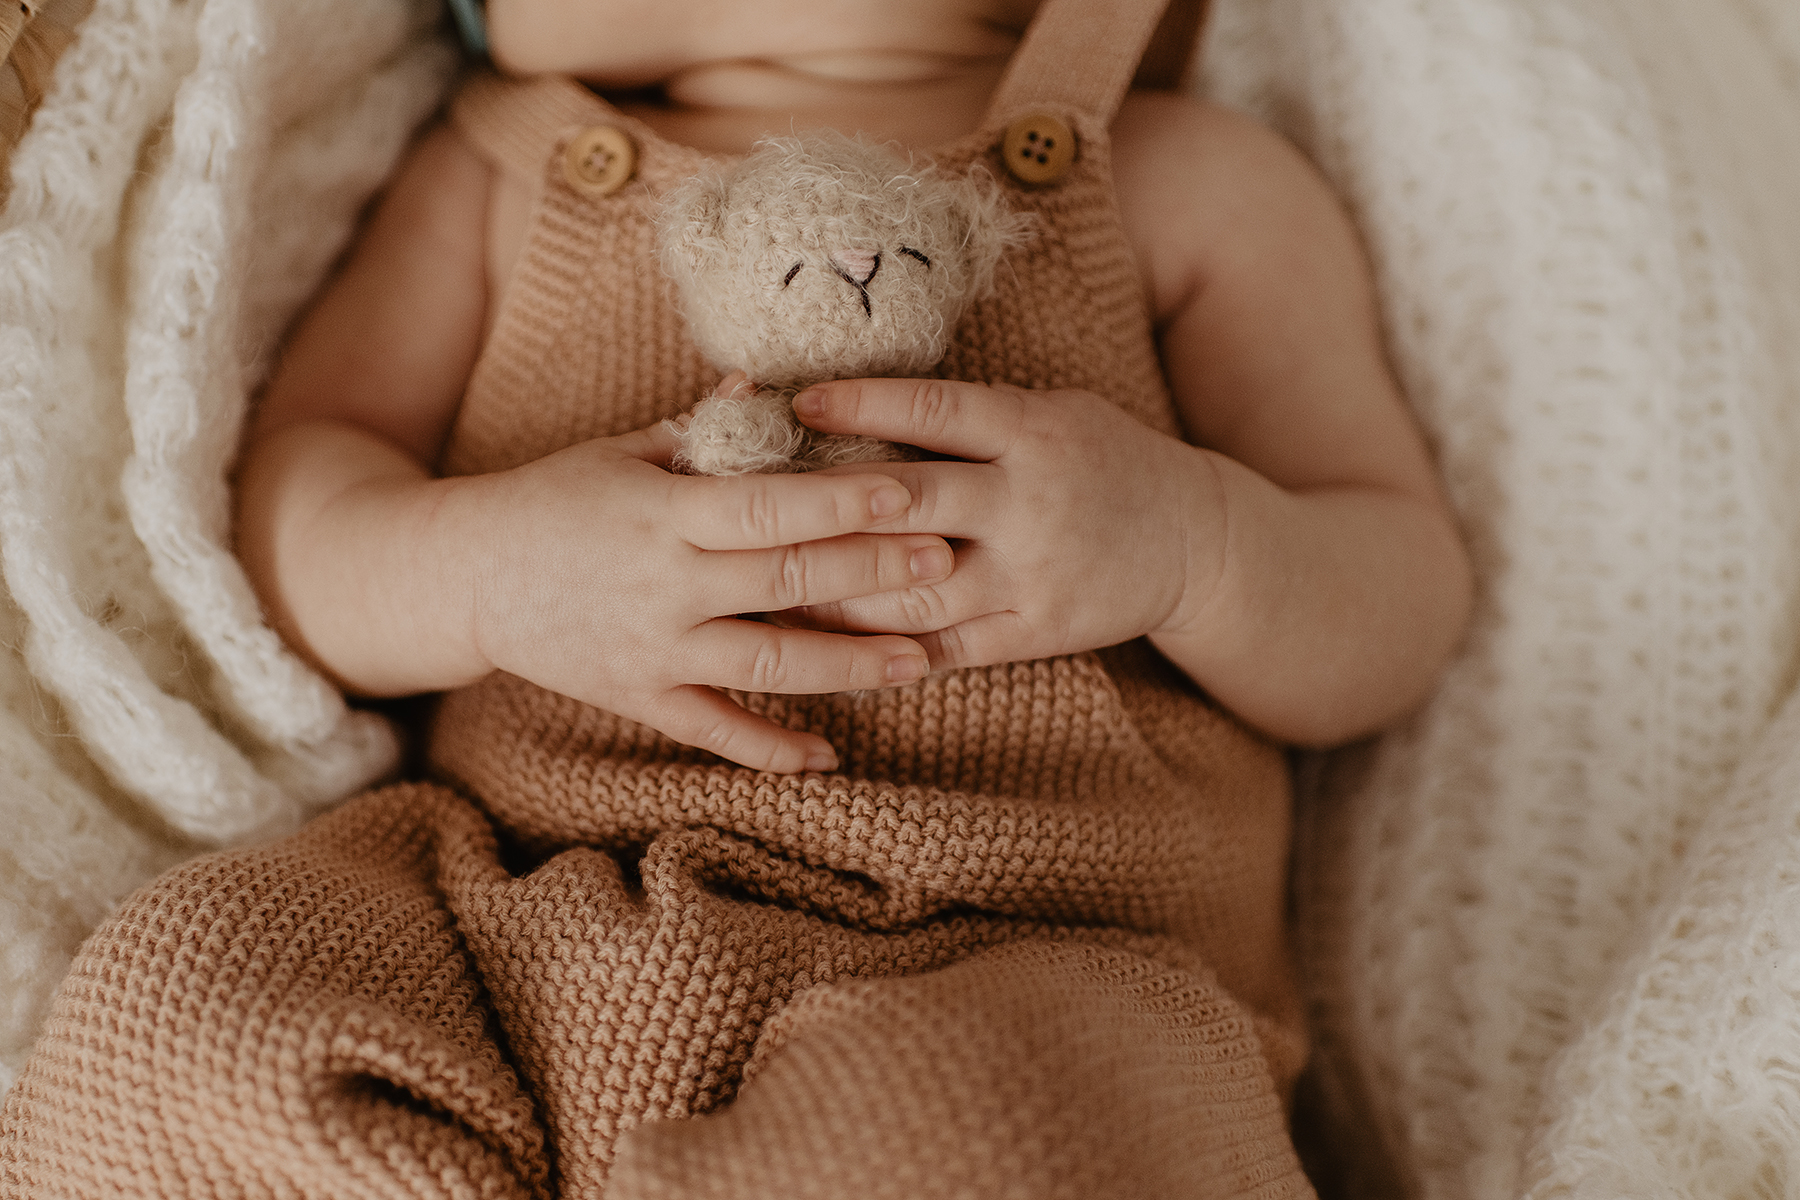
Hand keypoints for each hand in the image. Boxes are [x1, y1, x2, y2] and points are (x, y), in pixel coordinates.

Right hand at [448, 419, 954, 773]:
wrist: (464, 575)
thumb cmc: (553, 498)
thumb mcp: (618, 451)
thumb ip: (698, 429)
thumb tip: (766, 386)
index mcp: (663, 512)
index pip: (766, 507)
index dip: (840, 503)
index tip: (910, 494)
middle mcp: (664, 585)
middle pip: (785, 581)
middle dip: (872, 574)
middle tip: (948, 564)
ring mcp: (653, 649)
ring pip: (767, 664)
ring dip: (850, 666)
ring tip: (922, 662)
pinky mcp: (639, 698)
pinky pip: (714, 732)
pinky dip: (770, 749)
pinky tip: (830, 755)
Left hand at [785, 379, 1222, 669]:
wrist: (1194, 539)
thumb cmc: (1099, 458)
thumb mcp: (1052, 411)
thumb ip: (970, 414)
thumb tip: (854, 402)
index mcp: (1032, 432)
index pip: (937, 412)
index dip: (865, 406)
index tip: (797, 402)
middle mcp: (1031, 502)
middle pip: (913, 504)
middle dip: (830, 508)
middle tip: (753, 509)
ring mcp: (1033, 574)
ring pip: (914, 592)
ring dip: (835, 594)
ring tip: (767, 586)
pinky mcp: (1037, 631)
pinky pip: (945, 648)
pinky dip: (879, 651)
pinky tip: (824, 645)